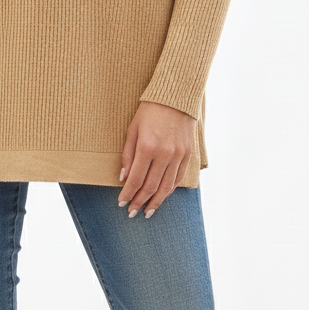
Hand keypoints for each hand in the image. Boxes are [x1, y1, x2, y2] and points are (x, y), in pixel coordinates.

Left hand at [117, 100, 195, 218]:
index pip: (136, 179)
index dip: (128, 194)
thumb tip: (123, 177)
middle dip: (139, 201)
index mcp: (147, 147)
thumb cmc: (150, 110)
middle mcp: (164, 154)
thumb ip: (128, 154)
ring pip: (166, 187)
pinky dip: (169, 190)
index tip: (121, 203)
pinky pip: (178, 178)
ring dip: (156, 202)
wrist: (176, 97)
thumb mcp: (133, 128)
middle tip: (132, 212)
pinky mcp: (187, 154)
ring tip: (147, 212)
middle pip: (150, 186)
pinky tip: (162, 196)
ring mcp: (178, 155)